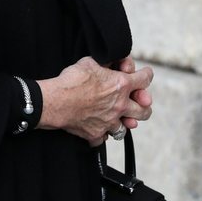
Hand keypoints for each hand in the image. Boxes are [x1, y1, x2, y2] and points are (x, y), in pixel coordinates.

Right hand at [37, 54, 152, 146]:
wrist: (54, 102)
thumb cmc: (71, 80)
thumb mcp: (91, 62)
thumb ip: (106, 63)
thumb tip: (112, 62)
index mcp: (121, 85)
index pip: (145, 79)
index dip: (147, 74)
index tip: (145, 74)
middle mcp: (119, 106)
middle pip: (145, 111)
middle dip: (144, 106)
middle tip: (141, 104)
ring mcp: (109, 122)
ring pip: (126, 128)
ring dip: (123, 122)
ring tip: (118, 118)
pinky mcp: (96, 134)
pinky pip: (104, 138)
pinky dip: (102, 134)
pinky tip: (98, 128)